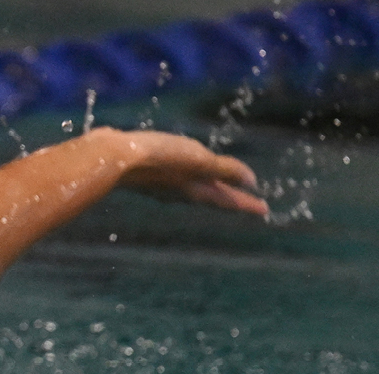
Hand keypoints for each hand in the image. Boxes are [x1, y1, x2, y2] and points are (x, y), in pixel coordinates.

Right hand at [106, 129, 269, 216]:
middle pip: (212, 196)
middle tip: (248, 200)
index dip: (246, 203)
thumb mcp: (198, 161)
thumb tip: (251, 182)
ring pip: (193, 189)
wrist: (113, 158)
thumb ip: (225, 169)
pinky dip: (187, 177)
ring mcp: (162, 184)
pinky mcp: (147, 173)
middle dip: (230, 197)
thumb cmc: (159, 158)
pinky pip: (176, 179)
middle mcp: (180, 190)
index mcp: (195, 188)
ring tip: (218, 187)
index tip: (265, 210)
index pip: (227, 198)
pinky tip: (180, 172)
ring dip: (210, 189)